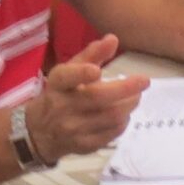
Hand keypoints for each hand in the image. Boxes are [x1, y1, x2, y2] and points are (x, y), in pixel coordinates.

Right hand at [29, 38, 149, 160]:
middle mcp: (62, 106)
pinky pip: (111, 134)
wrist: (39, 132)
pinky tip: (124, 114)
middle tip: (144, 81)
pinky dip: (123, 122)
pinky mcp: (83, 145)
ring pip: (109, 117)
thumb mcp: (68, 73)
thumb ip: (91, 55)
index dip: (80, 74)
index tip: (96, 71)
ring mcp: (72, 128)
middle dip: (125, 89)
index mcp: (57, 84)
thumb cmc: (60, 94)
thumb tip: (113, 39)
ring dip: (129, 105)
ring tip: (135, 97)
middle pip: (97, 98)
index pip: (66, 77)